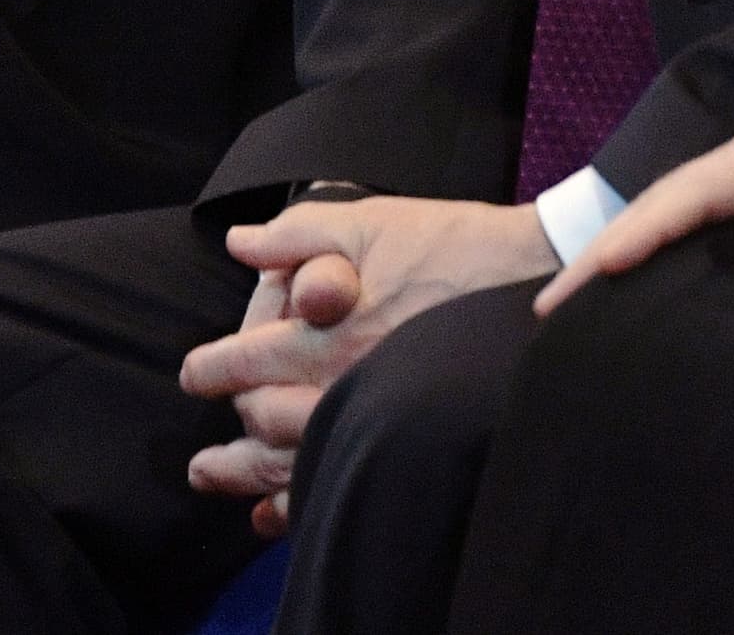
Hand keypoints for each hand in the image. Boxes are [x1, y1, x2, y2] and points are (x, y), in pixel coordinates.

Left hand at [179, 196, 559, 525]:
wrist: (536, 282)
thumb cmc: (454, 246)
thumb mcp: (370, 220)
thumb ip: (297, 232)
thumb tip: (239, 243)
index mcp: (327, 331)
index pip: (248, 363)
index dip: (214, 369)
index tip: (196, 373)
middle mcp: (345, 385)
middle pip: (265, 422)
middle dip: (232, 427)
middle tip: (212, 430)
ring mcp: (378, 420)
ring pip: (295, 464)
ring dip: (248, 476)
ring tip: (217, 478)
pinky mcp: (407, 439)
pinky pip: (343, 483)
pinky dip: (301, 503)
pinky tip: (279, 512)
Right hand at [537, 15, 733, 318]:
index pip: (692, 196)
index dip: (644, 231)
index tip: (597, 268)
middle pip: (660, 207)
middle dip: (602, 252)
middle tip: (548, 309)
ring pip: (671, 214)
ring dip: (620, 252)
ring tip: (573, 308)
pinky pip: (697, 221)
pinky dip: (657, 248)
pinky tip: (642, 287)